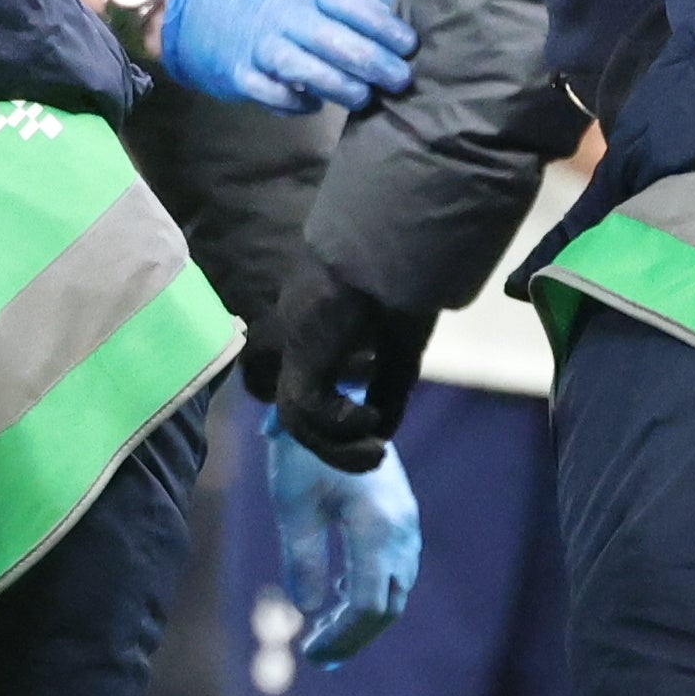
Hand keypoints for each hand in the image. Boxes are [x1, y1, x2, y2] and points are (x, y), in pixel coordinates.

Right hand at [146, 0, 415, 112]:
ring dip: (344, 89)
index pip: (356, 6)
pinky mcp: (240, 74)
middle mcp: (285, 15)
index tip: (409, 46)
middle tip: (400, 80)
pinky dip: (300, 103)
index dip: (388, 29)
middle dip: (377, 66)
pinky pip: (276, 95)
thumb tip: (394, 9)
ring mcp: (260, 45)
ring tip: (364, 97)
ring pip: (309, 72)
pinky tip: (316, 104)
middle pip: (339, 44)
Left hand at [259, 409, 424, 665]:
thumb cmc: (308, 450)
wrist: (338, 398)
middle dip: (354, 635)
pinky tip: (341, 593)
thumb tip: (309, 611)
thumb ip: (304, 560)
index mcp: (378, 530)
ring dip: (364, 615)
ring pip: (395, 589)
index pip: (368, 606)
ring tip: (328, 631)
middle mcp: (402, 530)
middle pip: (388, 605)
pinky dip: (372, 590)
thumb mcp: (294, 506)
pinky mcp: (402, 515)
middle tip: (318, 653)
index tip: (312, 652)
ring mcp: (407, 522)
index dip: (343, 637)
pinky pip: (395, 568)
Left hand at [266, 269, 438, 472]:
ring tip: (374, 453)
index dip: (324, 403)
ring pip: (296, 412)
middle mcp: (297, 331)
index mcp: (315, 318)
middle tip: (371, 453)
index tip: (365, 422)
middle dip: (327, 436)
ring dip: (333, 444)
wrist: (394, 243)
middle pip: (288, 395)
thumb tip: (383, 429)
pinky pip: (306, 407)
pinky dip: (337, 424)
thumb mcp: (401, 343)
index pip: (300, 368)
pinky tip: (368, 419)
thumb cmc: (405, 279)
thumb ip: (388, 385)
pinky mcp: (302, 353)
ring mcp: (296, 342)